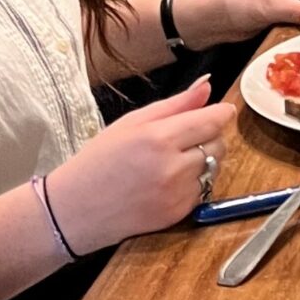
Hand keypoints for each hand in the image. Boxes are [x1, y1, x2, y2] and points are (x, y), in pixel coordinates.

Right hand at [46, 78, 237, 252]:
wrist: (75, 209)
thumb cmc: (98, 160)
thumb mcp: (131, 123)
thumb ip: (175, 105)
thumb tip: (207, 86)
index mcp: (158, 138)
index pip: (211, 121)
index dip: (222, 113)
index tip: (224, 110)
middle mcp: (172, 167)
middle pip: (218, 144)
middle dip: (210, 136)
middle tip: (186, 137)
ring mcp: (176, 194)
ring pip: (214, 168)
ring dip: (205, 160)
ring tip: (174, 159)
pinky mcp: (178, 213)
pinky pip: (203, 190)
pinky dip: (194, 182)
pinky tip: (169, 180)